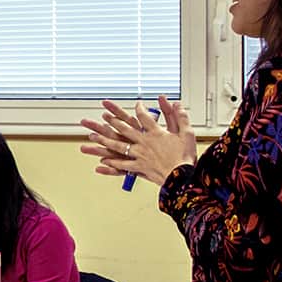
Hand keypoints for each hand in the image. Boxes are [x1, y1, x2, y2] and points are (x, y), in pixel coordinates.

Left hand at [79, 96, 196, 185]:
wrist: (181, 177)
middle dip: (113, 121)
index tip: (137, 104)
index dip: (139, 108)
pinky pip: (122, 165)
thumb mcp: (187, 133)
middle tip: (104, 115)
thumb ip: (181, 117)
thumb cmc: (185, 156)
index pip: (144, 116)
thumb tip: (176, 103)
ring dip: (105, 140)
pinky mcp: (138, 167)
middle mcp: (144, 142)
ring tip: (94, 136)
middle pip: (125, 129)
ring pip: (118, 146)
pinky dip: (112, 163)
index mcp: (155, 133)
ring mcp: (139, 155)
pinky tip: (103, 161)